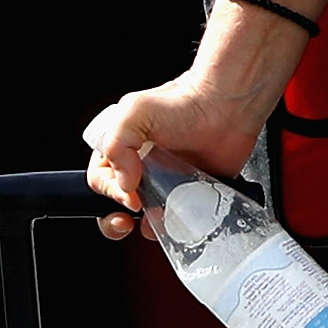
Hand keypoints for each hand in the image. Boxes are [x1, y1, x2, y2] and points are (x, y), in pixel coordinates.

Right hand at [81, 51, 287, 237]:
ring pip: (148, 217)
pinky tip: (185, 216)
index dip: (110, 194)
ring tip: (162, 216)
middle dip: (116, 221)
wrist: (227, 107)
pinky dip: (181, 224)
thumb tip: (125, 184)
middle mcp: (141, 168)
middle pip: (117, 206)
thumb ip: (116, 145)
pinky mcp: (192, 193)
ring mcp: (167, 183)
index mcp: (122, 150)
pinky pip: (181, 218)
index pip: (101, 182)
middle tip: (127, 222)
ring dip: (150, 225)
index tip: (129, 196)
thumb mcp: (134, 113)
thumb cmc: (184, 102)